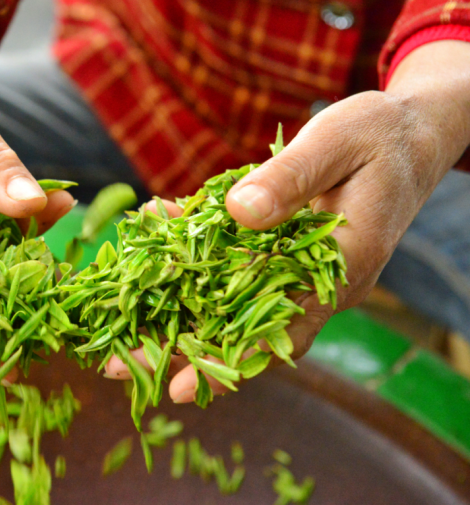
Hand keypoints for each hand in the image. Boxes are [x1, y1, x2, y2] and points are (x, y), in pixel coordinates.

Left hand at [106, 40, 469, 401]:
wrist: (406, 134)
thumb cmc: (379, 135)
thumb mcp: (338, 142)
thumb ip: (292, 179)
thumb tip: (238, 214)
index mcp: (339, 268)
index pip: (280, 332)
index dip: (228, 360)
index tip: (179, 386)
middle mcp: (314, 282)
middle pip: (243, 330)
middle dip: (179, 349)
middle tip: (113, 366)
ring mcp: (296, 270)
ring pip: (229, 302)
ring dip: (174, 310)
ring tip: (115, 322)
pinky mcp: (280, 249)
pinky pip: (230, 261)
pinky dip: (191, 253)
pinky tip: (157, 224)